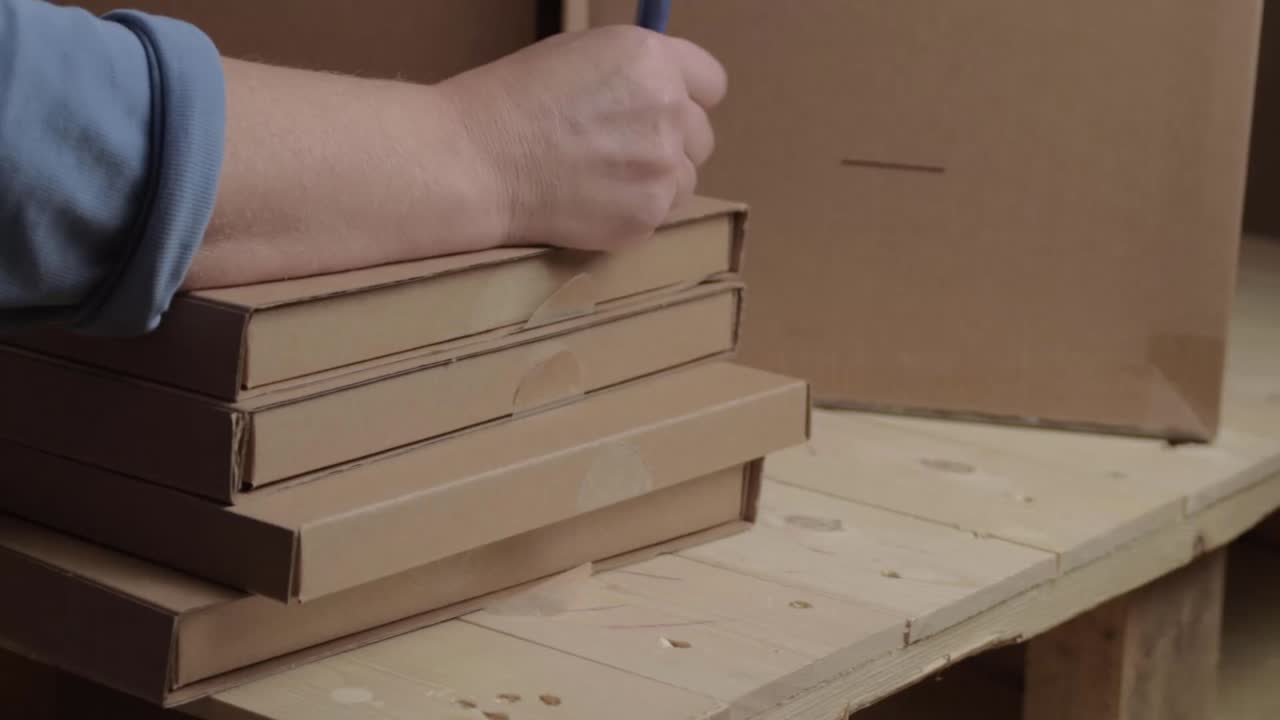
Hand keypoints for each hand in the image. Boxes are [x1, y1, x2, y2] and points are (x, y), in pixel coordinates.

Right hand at [438, 26, 727, 250]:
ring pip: (685, 180)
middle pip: (701, 136)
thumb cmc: (512, 100)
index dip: (686, 96)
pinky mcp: (647, 217)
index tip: (666, 109)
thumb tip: (666, 89)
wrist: (476, 161)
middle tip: (621, 149)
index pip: (712, 83)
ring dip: (656, 181)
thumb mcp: (580, 54)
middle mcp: (669, 111)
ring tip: (603, 178)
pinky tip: (592, 200)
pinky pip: (659, 215)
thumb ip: (634, 71)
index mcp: (652, 61)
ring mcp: (662, 169)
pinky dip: (633, 211)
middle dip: (670, 142)